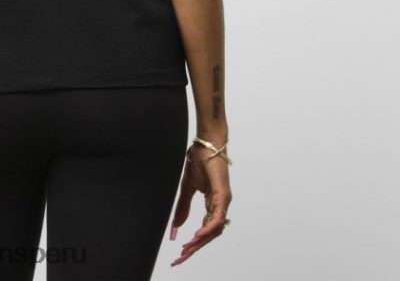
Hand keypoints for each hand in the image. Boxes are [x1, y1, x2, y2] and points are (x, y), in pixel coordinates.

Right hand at [169, 139, 232, 266]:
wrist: (206, 143)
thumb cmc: (199, 160)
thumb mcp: (187, 187)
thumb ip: (183, 207)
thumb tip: (177, 226)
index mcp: (212, 203)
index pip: (205, 228)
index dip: (195, 241)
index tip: (182, 251)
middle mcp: (219, 204)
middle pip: (211, 233)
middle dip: (197, 246)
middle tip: (183, 256)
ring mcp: (223, 201)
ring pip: (215, 229)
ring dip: (201, 240)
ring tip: (188, 248)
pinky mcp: (223, 195)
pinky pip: (217, 218)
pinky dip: (208, 228)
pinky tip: (198, 235)